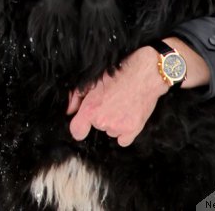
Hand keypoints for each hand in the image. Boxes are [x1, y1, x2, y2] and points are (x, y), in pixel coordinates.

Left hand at [66, 37, 209, 145]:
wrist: (144, 74)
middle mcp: (102, 121)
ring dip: (114, 123)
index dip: (79, 128)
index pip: (77, 131)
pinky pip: (124, 140)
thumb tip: (70, 111)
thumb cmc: (117, 74)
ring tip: (122, 105)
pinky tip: (128, 116)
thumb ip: (76, 97)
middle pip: (97, 126)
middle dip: (101, 116)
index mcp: (90, 110)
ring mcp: (119, 127)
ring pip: (111, 131)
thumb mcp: (91, 81)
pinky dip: (125, 132)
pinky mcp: (134, 130)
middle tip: (110, 101)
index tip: (82, 125)